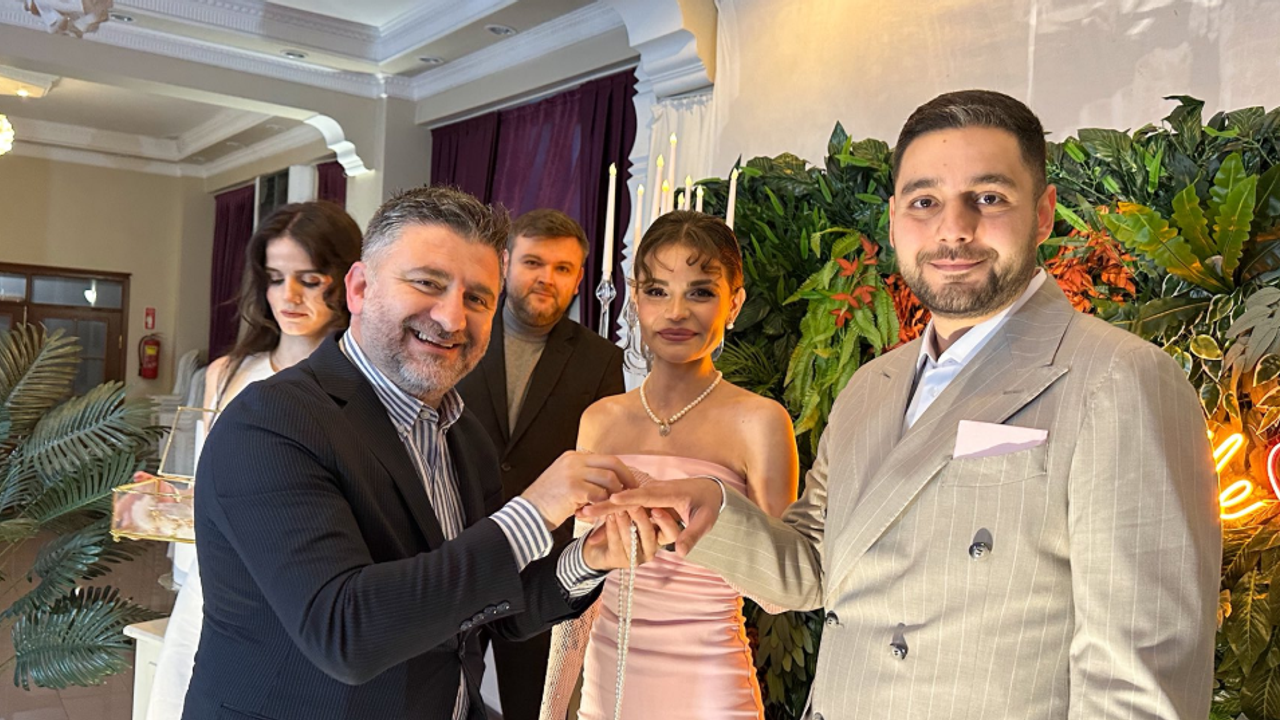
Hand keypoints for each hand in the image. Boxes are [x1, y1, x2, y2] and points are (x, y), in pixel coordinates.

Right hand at [520, 451, 633, 528]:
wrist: (528, 514)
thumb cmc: (548, 502)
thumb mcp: (567, 481)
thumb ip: (586, 477)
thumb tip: (610, 483)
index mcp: (573, 456)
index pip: (607, 459)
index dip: (622, 472)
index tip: (630, 485)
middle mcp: (574, 460)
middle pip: (612, 463)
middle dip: (627, 479)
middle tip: (633, 493)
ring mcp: (573, 472)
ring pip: (608, 478)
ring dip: (615, 493)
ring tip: (615, 505)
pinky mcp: (573, 488)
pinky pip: (599, 495)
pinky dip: (603, 505)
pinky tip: (601, 513)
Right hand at [579, 477, 723, 556]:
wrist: (708, 489)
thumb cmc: (708, 505)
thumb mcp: (706, 520)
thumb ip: (692, 535)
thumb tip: (680, 552)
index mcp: (670, 493)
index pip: (647, 496)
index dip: (629, 498)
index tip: (612, 500)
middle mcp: (657, 491)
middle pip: (627, 498)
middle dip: (606, 504)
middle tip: (586, 511)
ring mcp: (650, 494)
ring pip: (623, 501)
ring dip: (603, 507)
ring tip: (583, 514)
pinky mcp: (646, 499)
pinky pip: (626, 505)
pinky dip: (611, 511)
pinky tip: (594, 519)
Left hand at [581, 507, 667, 570]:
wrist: (599, 544)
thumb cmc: (624, 521)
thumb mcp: (637, 509)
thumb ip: (645, 503)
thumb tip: (653, 486)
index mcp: (660, 536)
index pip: (672, 533)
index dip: (666, 522)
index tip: (656, 509)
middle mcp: (651, 548)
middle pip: (649, 535)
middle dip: (640, 519)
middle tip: (634, 504)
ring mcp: (635, 557)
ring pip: (631, 539)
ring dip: (624, 521)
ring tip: (618, 507)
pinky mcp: (619, 560)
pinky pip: (616, 543)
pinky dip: (611, 528)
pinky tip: (608, 516)